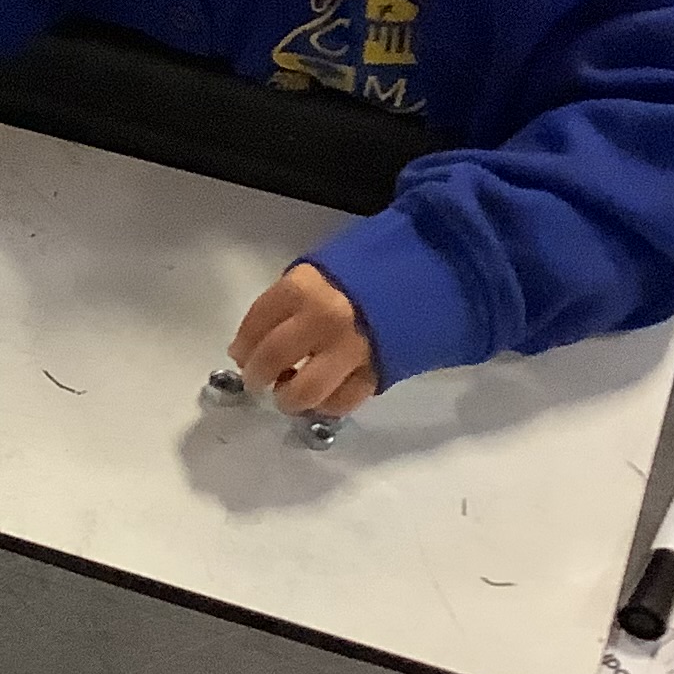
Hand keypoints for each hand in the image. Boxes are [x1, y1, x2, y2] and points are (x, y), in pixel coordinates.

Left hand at [230, 263, 379, 416]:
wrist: (433, 273)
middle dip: (257, 375)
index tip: (240, 354)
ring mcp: (351, 349)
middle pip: (272, 360)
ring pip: (304, 392)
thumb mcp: (323, 269)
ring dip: (289, 399)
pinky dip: (327, 405)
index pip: (256, 323)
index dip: (243, 344)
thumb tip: (255, 339)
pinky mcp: (377, 373)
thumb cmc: (370, 268)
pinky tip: (322, 398)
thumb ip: (289, 302)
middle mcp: (323, 319)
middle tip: (258, 381)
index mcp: (304, 287)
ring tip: (288, 394)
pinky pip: (342, 402)